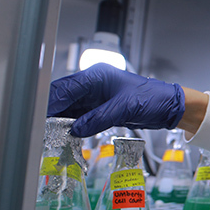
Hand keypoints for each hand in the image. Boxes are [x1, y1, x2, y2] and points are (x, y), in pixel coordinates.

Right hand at [48, 63, 184, 136]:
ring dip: (60, 120)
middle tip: (40, 128)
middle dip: (51, 112)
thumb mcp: (124, 108)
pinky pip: (80, 115)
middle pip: (63, 96)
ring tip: (49, 133)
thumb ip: (98, 118)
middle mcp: (93, 83)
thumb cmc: (152, 98)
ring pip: (69, 107)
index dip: (51, 103)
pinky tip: (66, 134)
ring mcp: (96, 96)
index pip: (65, 88)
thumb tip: (75, 130)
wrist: (169, 106)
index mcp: (97, 75)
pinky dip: (72, 124)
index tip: (40, 117)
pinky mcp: (100, 107)